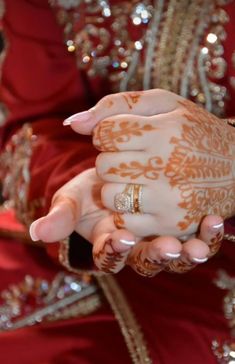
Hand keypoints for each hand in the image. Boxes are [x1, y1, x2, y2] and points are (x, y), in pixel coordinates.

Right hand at [29, 168, 223, 276]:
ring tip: (198, 244)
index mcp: (109, 244)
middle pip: (148, 262)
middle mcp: (136, 248)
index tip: (120, 237)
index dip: (113, 251)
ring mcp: (160, 240)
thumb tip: (35, 232)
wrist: (115, 177)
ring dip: (188, 253)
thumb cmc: (91, 192)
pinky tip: (214, 220)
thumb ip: (60, 215)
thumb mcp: (72, 200)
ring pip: (176, 258)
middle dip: (158, 256)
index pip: (109, 257)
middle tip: (168, 247)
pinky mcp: (181, 228)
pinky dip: (207, 235)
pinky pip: (197, 239)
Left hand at [65, 89, 233, 239]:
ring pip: (110, 195)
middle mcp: (167, 166)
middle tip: (135, 158)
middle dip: (111, 160)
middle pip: (103, 166)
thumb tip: (72, 123)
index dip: (109, 134)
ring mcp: (169, 199)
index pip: (103, 134)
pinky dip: (128, 209)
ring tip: (140, 179)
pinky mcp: (170, 224)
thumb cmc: (195, 131)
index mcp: (165, 131)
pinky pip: (125, 219)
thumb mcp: (164, 103)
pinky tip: (146, 198)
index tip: (126, 136)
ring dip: (117, 186)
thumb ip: (115, 105)